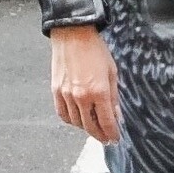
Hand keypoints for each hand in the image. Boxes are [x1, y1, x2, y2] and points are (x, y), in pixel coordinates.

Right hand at [50, 25, 120, 142]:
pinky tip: (77, 119)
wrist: (73, 34)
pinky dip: (71, 121)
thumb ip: (114, 96)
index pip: (106, 122)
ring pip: (76, 123)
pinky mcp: (56, 91)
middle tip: (106, 138)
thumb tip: (117, 116)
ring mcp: (66, 95)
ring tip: (93, 128)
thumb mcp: (111, 71)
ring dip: (86, 129)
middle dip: (100, 135)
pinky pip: (63, 114)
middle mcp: (81, 97)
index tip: (116, 138)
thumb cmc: (95, 49)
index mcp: (99, 91)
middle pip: (90, 126)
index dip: (112, 133)